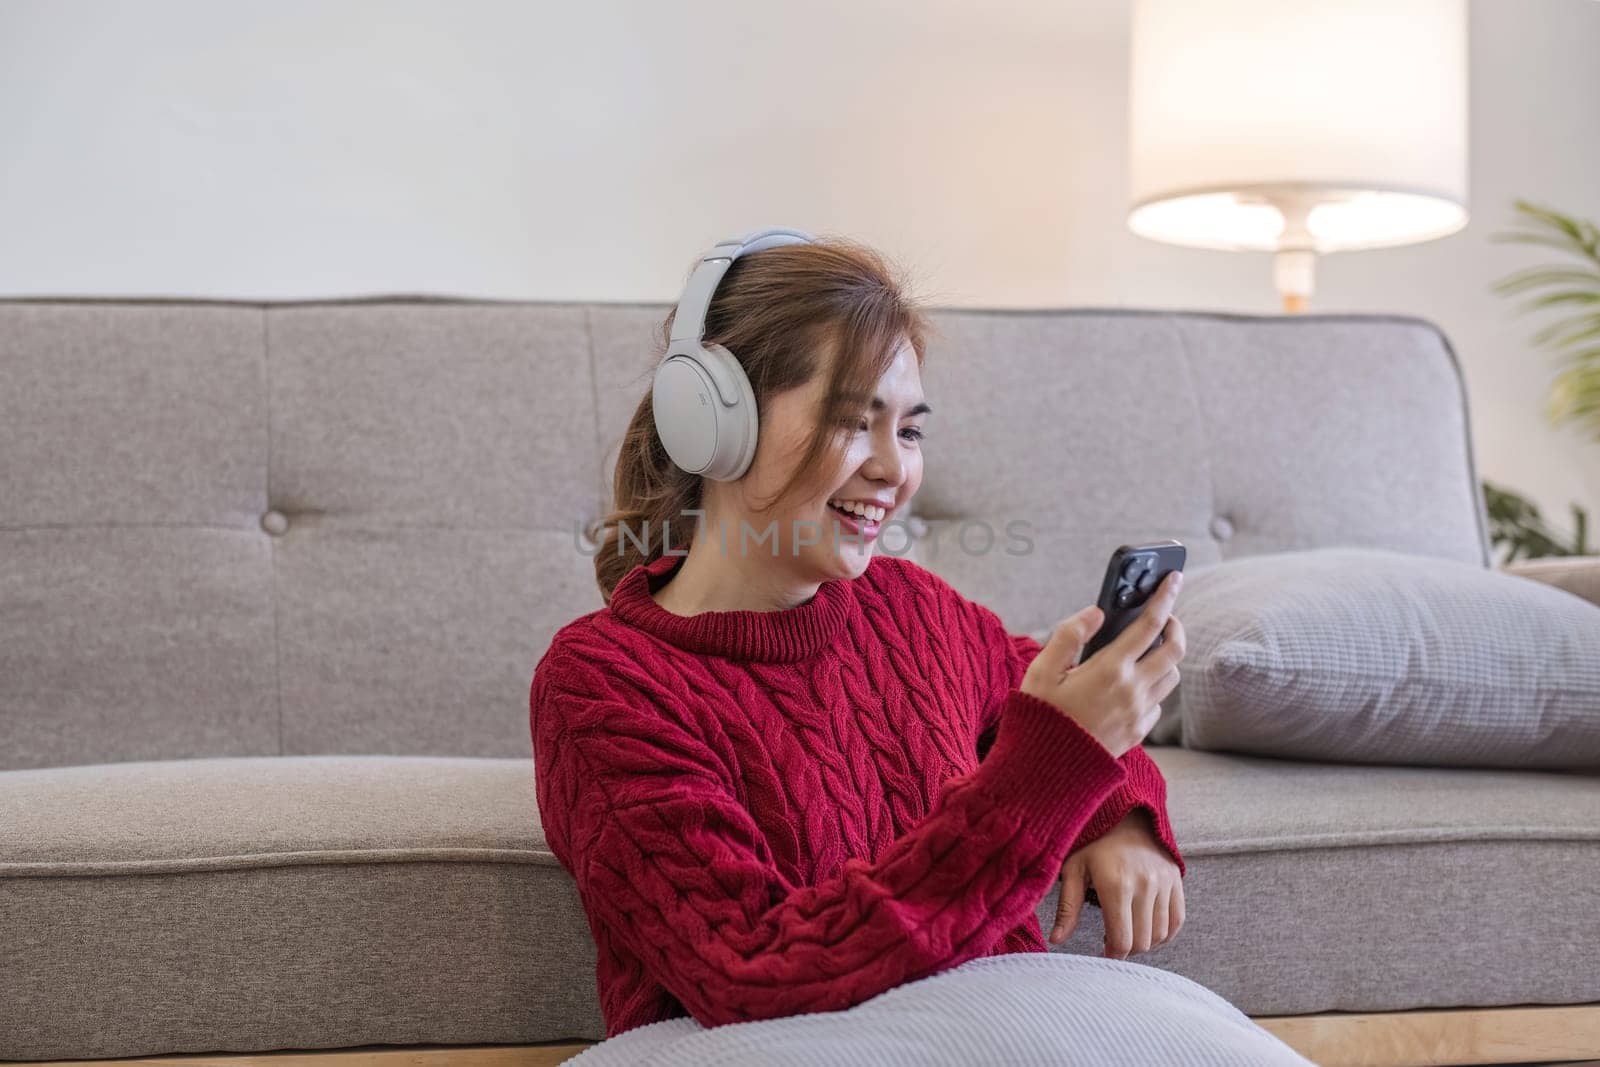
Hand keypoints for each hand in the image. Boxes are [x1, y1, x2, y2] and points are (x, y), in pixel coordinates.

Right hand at [1020, 570, 1185, 756]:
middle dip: (1175, 626)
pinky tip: (1133, 685)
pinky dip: (1153, 688)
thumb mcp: (1042, 670)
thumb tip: (1096, 613)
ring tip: (1148, 650)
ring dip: (1166, 658)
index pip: (1149, 624)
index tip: (1174, 578)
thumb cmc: (1039, 716)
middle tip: (1166, 616)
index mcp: (1110, 669)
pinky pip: (1159, 704)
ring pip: (1171, 676)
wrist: (1045, 770)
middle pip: (1175, 649)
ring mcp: (1139, 714)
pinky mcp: (1139, 733)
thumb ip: (1069, 635)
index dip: (1165, 597)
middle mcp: (1133, 691)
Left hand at [1048, 808, 1184, 958]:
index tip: (1102, 952)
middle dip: (1126, 950)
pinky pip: (1177, 919)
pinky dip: (1165, 932)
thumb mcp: (1073, 870)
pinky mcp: (1176, 880)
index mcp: (1116, 886)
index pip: (1122, 941)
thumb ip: (1067, 908)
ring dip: (1144, 942)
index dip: (1112, 955)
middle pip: (1142, 942)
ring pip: (1160, 934)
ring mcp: (1164, 883)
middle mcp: (1145, 886)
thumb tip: (1056, 940)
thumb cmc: (1093, 842)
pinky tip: (1147, 928)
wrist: (1124, 811)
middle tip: (1112, 941)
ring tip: (1128, 931)